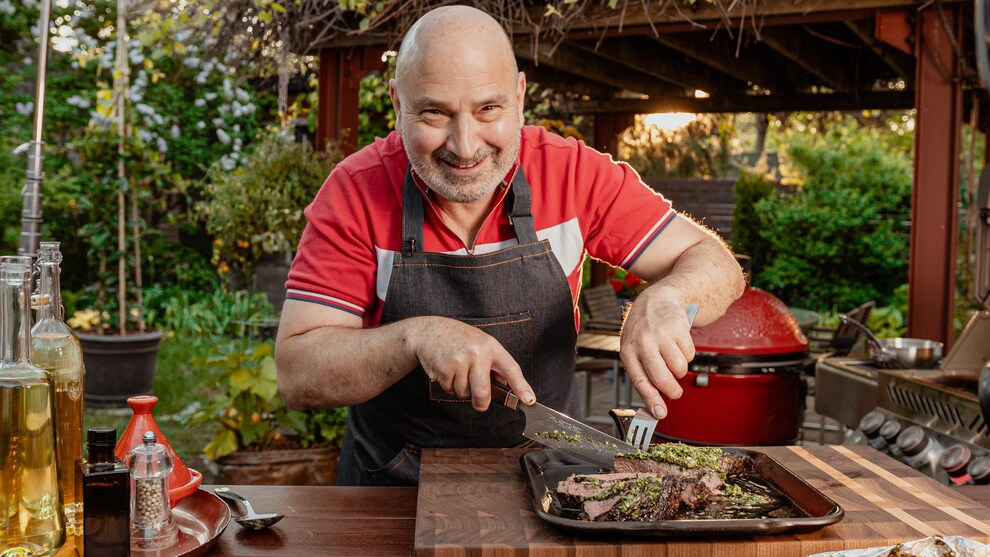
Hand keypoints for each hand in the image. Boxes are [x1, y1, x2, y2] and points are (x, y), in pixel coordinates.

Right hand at [409, 316, 535, 411]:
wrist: (430, 331)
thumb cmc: (458, 339)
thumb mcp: (481, 344)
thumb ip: (493, 363)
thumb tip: (504, 387)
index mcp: (491, 346)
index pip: (511, 369)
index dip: (521, 386)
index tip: (529, 400)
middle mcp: (477, 353)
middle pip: (483, 392)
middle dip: (481, 403)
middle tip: (480, 405)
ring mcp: (459, 361)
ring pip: (464, 393)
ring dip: (461, 390)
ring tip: (457, 371)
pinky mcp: (444, 369)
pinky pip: (450, 389)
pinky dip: (448, 385)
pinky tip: (446, 370)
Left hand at [619, 293, 695, 418]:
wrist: (655, 300)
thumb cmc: (643, 331)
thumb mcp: (634, 349)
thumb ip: (643, 373)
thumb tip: (655, 405)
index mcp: (628, 351)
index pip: (640, 381)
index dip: (651, 400)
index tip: (660, 414)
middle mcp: (643, 342)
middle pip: (662, 378)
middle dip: (672, 391)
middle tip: (675, 393)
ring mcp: (661, 334)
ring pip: (679, 368)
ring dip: (680, 370)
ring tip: (672, 359)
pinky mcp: (678, 328)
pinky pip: (690, 354)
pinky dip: (687, 354)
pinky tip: (677, 344)